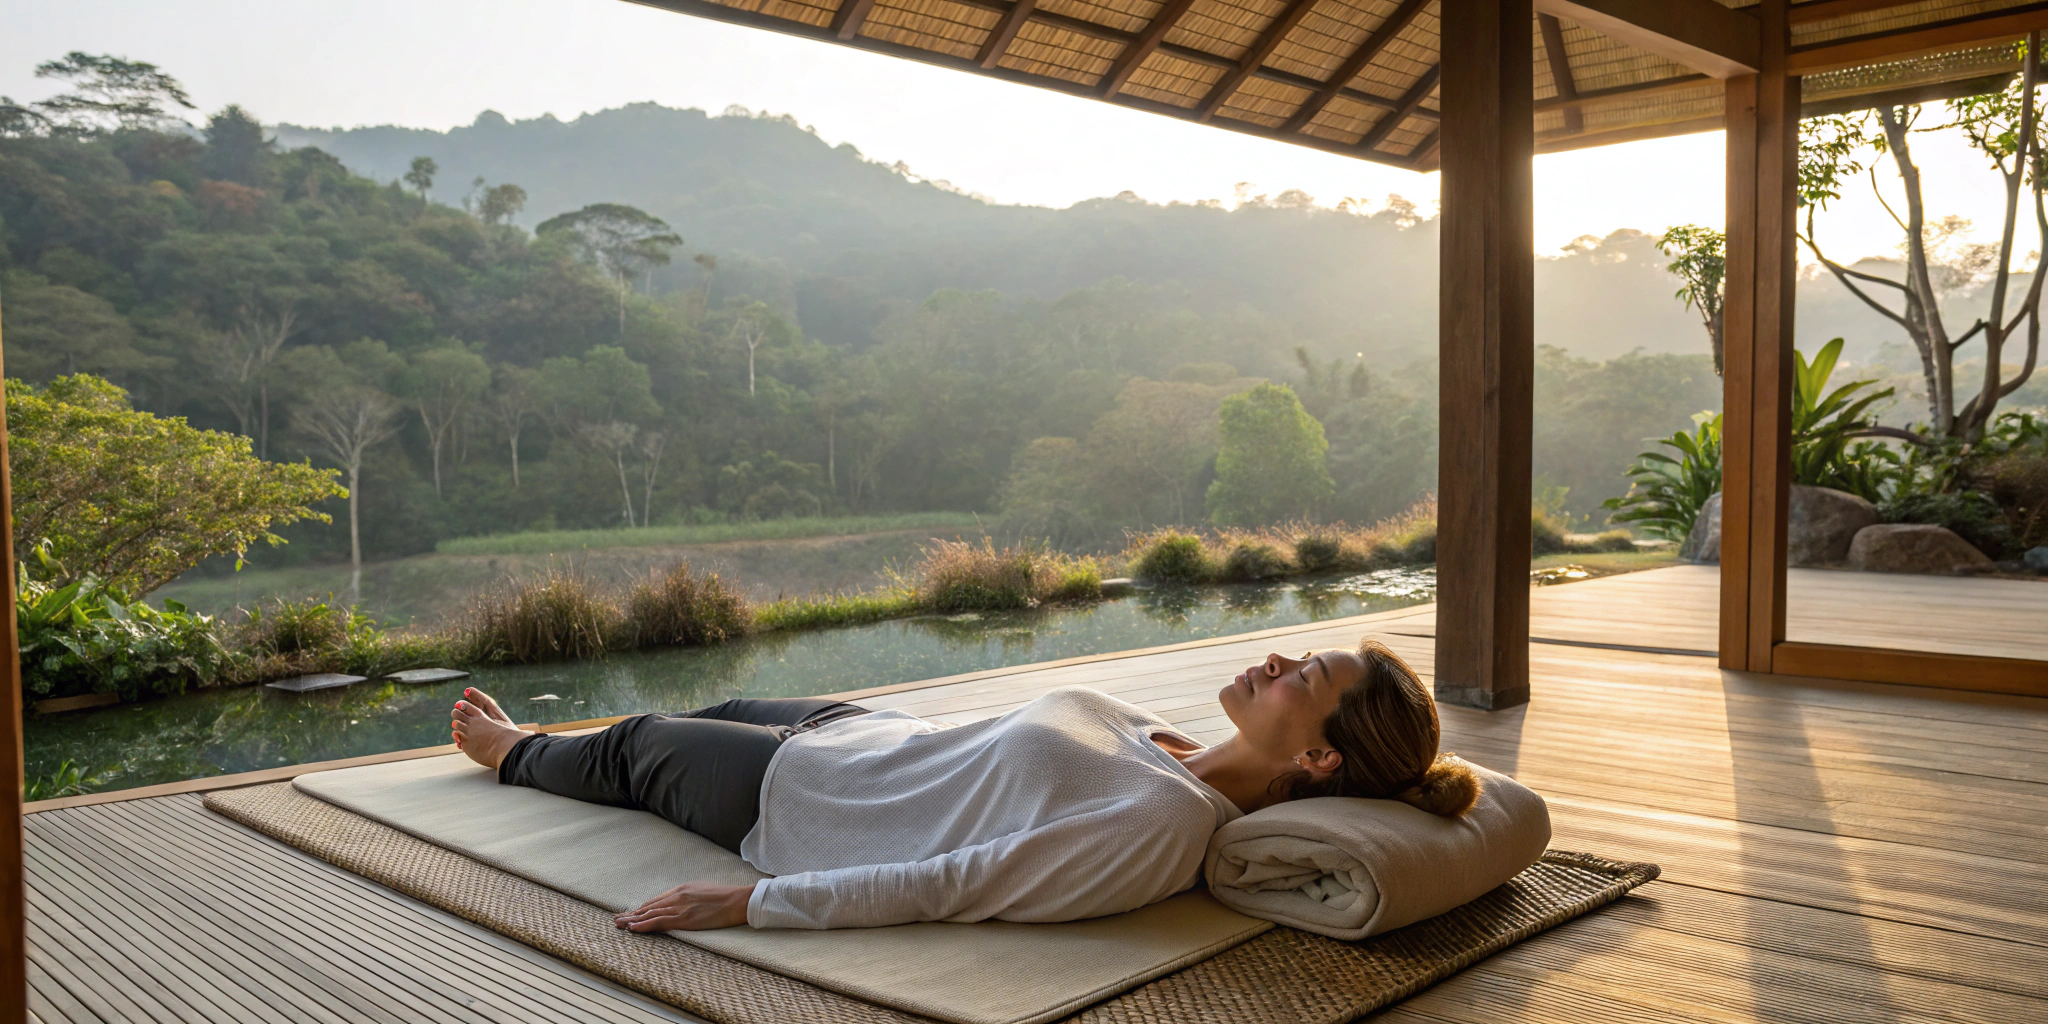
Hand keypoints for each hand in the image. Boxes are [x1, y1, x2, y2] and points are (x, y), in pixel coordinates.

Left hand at [614, 882, 755, 931]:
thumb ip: (690, 897)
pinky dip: (644, 925)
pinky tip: (633, 928)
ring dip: (633, 920)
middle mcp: (677, 896)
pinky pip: (659, 922)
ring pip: (650, 914)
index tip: (632, 913)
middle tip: (617, 919)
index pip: (657, 900)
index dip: (642, 908)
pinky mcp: (684, 919)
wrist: (738, 900)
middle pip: (649, 906)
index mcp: (682, 889)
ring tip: (619, 925)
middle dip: (632, 913)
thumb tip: (684, 905)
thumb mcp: (704, 892)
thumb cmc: (726, 897)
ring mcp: (680, 907)